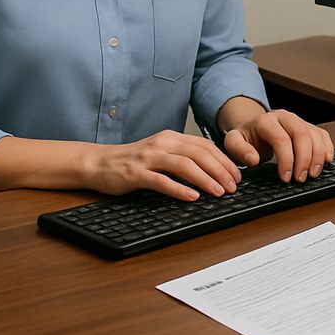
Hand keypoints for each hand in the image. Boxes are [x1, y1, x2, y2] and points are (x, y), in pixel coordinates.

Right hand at [87, 130, 240, 200]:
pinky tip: (192, 197)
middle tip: (233, 186)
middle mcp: (162, 143)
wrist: (98, 162)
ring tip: (219, 192)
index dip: (224, 160)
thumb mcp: (161, 152)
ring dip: (205, 179)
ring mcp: (148, 157)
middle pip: (199, 154)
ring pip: (184, 165)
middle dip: (220, 170)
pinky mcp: (136, 173)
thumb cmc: (133, 160)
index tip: (237, 175)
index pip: (205, 146)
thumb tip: (213, 169)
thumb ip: (182, 156)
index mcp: (171, 137)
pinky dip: (179, 189)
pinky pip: (161, 180)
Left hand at [223, 107, 333, 181]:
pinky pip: (322, 134)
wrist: (253, 126)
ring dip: (318, 156)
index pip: (281, 138)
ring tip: (313, 174)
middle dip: (305, 158)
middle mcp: (285, 117)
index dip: (286, 159)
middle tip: (301, 179)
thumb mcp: (234, 143)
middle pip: (302, 134)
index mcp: (266, 121)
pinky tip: (327, 161)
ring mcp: (298, 120)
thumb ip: (240, 150)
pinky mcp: (307, 126)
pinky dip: (327, 147)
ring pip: (314, 134)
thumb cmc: (246, 138)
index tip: (286, 178)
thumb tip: (254, 159)